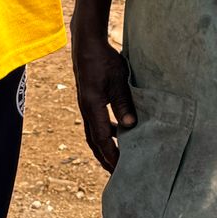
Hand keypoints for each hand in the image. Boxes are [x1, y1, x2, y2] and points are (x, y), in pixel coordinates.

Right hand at [72, 29, 136, 170]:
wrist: (86, 44)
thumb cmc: (103, 59)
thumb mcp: (118, 80)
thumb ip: (123, 103)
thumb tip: (130, 125)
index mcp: (92, 107)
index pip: (102, 139)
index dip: (111, 156)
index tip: (120, 170)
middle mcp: (86, 109)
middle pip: (94, 141)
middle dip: (105, 158)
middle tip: (116, 174)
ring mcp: (86, 105)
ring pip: (94, 132)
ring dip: (104, 146)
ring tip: (116, 157)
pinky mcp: (88, 99)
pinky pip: (95, 122)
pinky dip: (105, 132)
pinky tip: (118, 131)